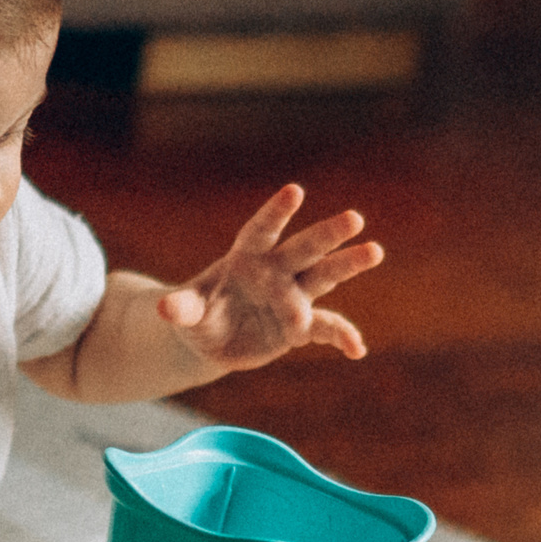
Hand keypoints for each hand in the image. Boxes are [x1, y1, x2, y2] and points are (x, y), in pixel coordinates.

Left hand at [157, 185, 382, 371]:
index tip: (295, 191)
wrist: (216, 337)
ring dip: (348, 264)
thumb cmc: (200, 314)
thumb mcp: (188, 313)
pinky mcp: (301, 325)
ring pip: (324, 276)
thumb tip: (165, 310)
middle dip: (328, 234)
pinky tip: (357, 350)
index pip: (263, 229)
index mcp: (246, 256)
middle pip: (304, 248)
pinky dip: (341, 337)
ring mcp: (292, 296)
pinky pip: (325, 327)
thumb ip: (182, 309)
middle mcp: (276, 270)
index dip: (277, 211)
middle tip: (355, 218)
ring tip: (374, 251)